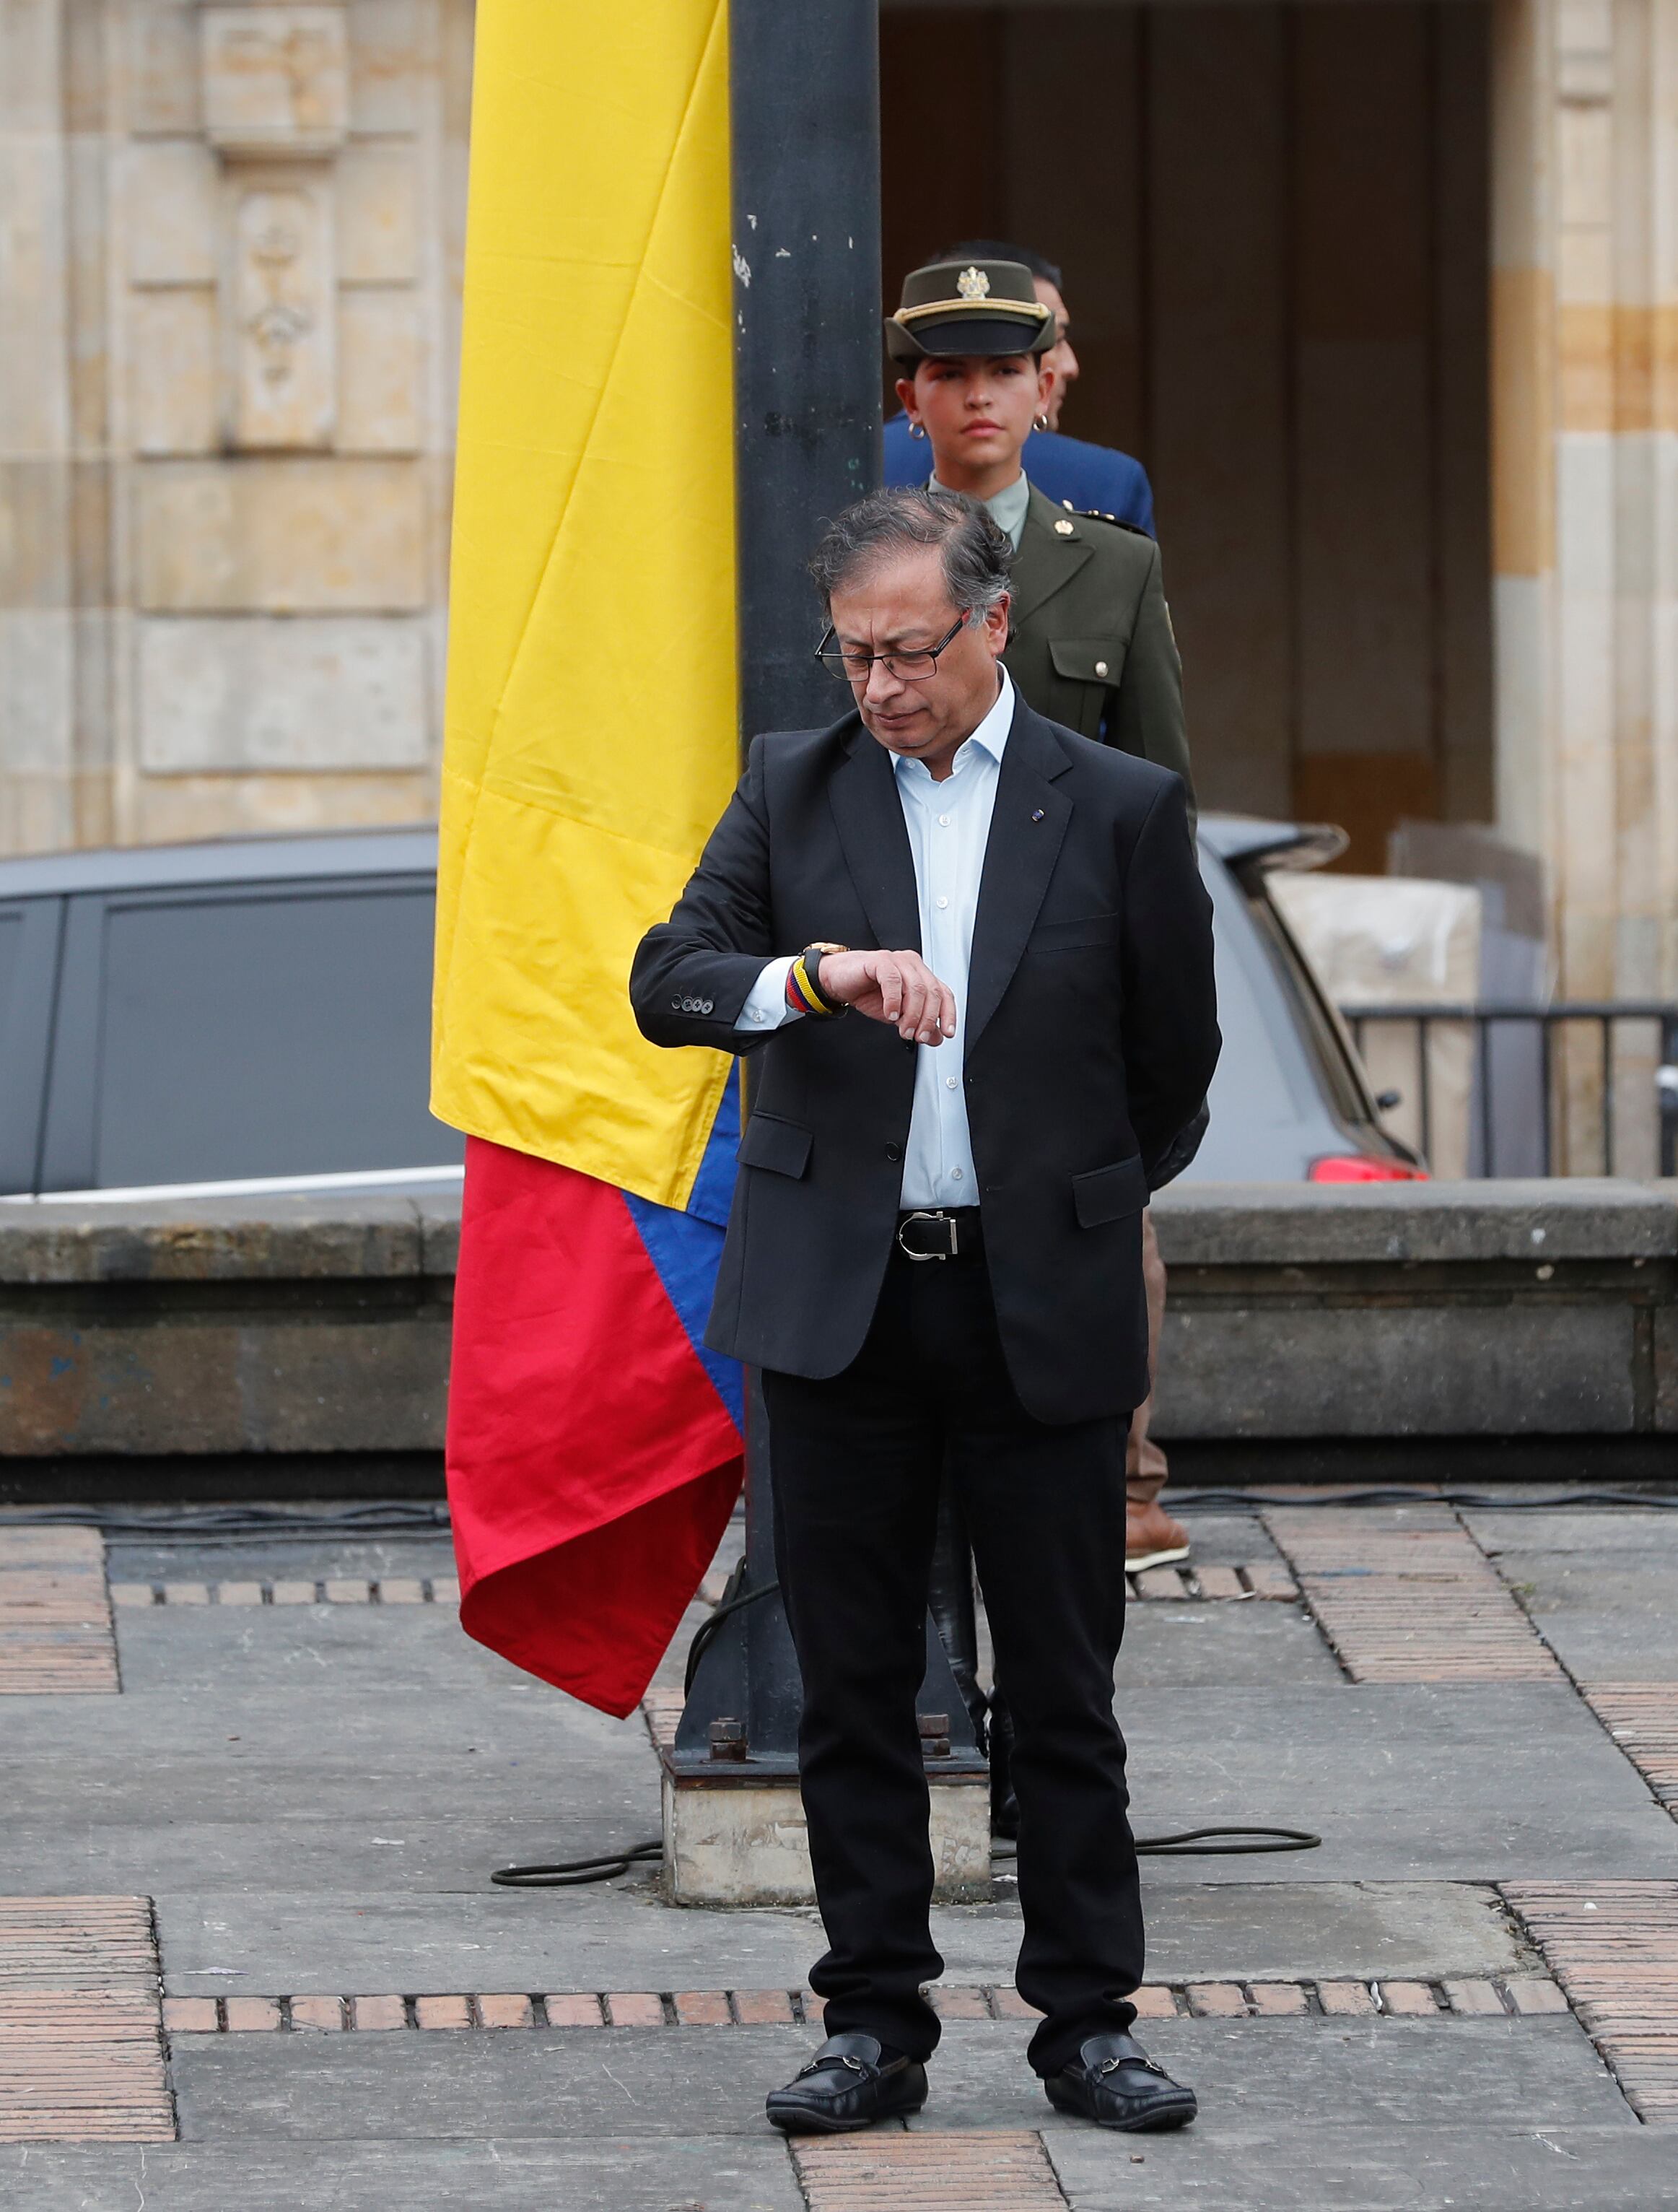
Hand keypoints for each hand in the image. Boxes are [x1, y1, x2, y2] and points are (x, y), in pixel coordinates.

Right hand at [816, 949, 955, 1045]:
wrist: (838, 981)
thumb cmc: (867, 992)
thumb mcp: (897, 1014)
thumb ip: (917, 1023)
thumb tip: (936, 1037)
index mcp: (920, 975)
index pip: (943, 993)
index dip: (948, 1013)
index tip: (948, 1032)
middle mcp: (912, 965)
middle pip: (932, 992)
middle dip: (928, 1019)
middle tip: (919, 1036)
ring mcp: (897, 961)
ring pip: (916, 988)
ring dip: (912, 1014)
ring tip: (904, 1029)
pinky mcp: (880, 961)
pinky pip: (893, 981)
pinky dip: (894, 1001)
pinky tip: (890, 1014)